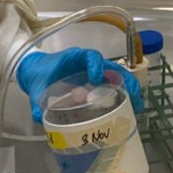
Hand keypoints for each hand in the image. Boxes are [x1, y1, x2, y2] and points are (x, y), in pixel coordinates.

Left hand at [15, 48, 142, 122]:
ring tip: (136, 106)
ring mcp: (95, 72)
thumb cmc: (39, 74)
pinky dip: (122, 95)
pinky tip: (128, 109)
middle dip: (124, 80)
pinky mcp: (97, 83)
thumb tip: (39, 117)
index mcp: (75, 58)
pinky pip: (112, 86)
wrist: (36, 71)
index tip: (96, 78)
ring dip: (128, 89)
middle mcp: (89, 64)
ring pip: (116, 76)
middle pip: (112, 66)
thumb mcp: (36, 87)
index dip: (96, 65)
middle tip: (133, 96)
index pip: (90, 56)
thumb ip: (36, 101)